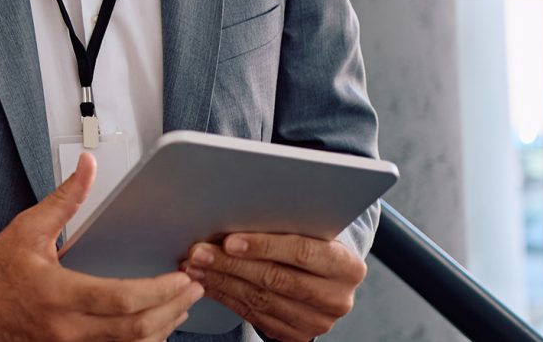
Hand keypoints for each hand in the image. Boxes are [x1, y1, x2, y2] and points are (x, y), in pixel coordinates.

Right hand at [0, 153, 202, 341]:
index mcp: (56, 292)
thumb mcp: (27, 229)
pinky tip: (152, 329)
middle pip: (135, 329)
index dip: (159, 290)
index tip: (180, 278)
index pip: (120, 298)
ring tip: (179, 307)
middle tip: (192, 290)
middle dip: (173, 309)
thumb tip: (87, 167)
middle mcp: (65, 327)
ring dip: (162, 329)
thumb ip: (64, 199)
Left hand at [183, 233, 365, 341]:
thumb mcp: (311, 231)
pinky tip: (208, 282)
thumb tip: (234, 212)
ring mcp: (318, 321)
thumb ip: (284, 225)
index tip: (229, 240)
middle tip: (199, 252)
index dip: (263, 246)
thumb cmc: (313, 245)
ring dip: (221, 281)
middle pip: (276, 278)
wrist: (327, 280)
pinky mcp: (297, 335)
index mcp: (347, 266)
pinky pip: (254, 315)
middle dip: (231, 263)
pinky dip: (226, 297)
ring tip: (195, 266)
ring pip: (260, 299)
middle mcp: (337, 298)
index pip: (302, 252)